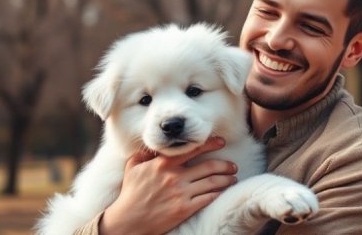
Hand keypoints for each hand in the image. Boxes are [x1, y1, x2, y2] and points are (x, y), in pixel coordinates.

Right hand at [99, 137, 237, 234]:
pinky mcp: (185, 208)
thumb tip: (154, 147)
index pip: (192, 149)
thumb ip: (145, 154)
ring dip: (226, 179)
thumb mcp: (133, 167)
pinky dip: (219, 193)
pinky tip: (224, 190)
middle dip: (225, 164)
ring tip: (233, 177)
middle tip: (233, 165)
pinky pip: (208, 198)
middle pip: (209, 166)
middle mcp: (175, 176)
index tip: (221, 141)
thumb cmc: (130, 193)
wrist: (128, 220)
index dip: (210, 144)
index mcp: (164, 163)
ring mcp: (181, 193)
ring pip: (212, 182)